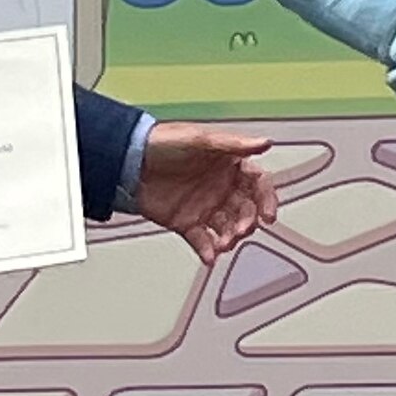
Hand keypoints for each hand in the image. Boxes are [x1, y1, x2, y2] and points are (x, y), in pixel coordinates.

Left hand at [135, 123, 278, 263]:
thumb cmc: (162, 142)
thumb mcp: (200, 139)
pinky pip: (202, 240)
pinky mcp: (186, 222)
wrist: (127, 161)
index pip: (258, 184)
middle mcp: (220, 187)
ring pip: (227, 228)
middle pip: (246, 210)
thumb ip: (234, 144)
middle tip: (240, 230)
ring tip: (223, 243)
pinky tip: (209, 256)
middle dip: (247, 222)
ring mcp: (204, 207)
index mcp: (229, 165)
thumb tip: (264, 143)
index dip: (267, 200)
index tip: (268, 215)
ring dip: (230, 238)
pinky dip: (207, 251)